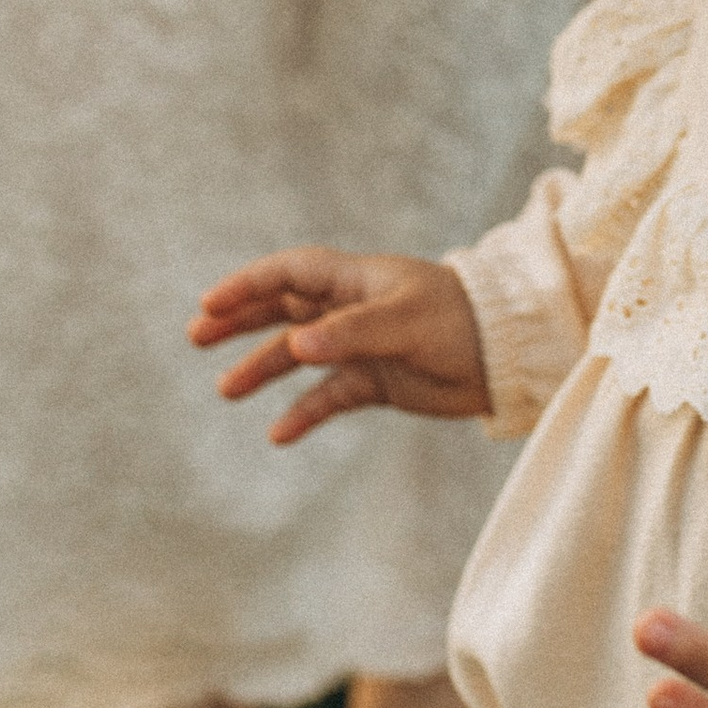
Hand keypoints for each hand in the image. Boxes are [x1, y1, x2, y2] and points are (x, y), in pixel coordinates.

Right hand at [190, 249, 489, 440]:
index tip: (210, 303)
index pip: (291, 273)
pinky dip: (304, 412)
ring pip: (300, 354)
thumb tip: (297, 343)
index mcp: (358, 278)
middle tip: (197, 336)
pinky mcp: (376, 381)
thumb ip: (351, 333)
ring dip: (263, 367)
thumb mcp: (406, 321)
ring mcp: (362, 345)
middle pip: (284, 309)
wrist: (510, 356)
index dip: (250, 284)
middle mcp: (353, 308)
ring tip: (227, 389)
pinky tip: (279, 434)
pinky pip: (328, 396)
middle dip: (241, 320)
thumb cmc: (462, 320)